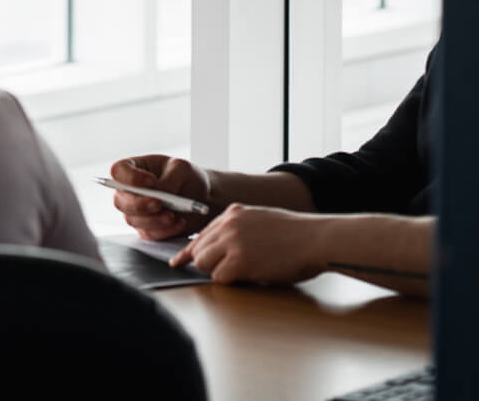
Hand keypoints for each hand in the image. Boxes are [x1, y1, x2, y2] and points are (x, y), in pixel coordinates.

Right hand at [110, 154, 212, 239]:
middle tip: (159, 203)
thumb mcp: (181, 168)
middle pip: (120, 200)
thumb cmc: (185, 176)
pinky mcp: (147, 228)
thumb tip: (160, 192)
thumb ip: (169, 178)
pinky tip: (179, 223)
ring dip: (154, 220)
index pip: (118, 171)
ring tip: (173, 215)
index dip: (130, 178)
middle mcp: (128, 191)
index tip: (152, 181)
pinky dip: (165, 230)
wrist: (200, 197)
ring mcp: (135, 212)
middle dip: (139, 205)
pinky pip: (149, 233)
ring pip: (133, 220)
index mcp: (132, 169)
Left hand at [171, 204, 328, 284]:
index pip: (201, 234)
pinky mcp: (240, 260)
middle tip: (226, 271)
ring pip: (203, 264)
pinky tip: (248, 276)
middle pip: (198, 250)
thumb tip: (220, 249)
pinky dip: (230, 282)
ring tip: (242, 272)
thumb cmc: (297, 235)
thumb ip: (238, 229)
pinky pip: (219, 277)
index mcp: (233, 213)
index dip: (190, 251)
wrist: (317, 239)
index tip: (177, 261)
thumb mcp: (261, 220)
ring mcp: (232, 241)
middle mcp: (228, 224)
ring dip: (219, 273)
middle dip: (207, 264)